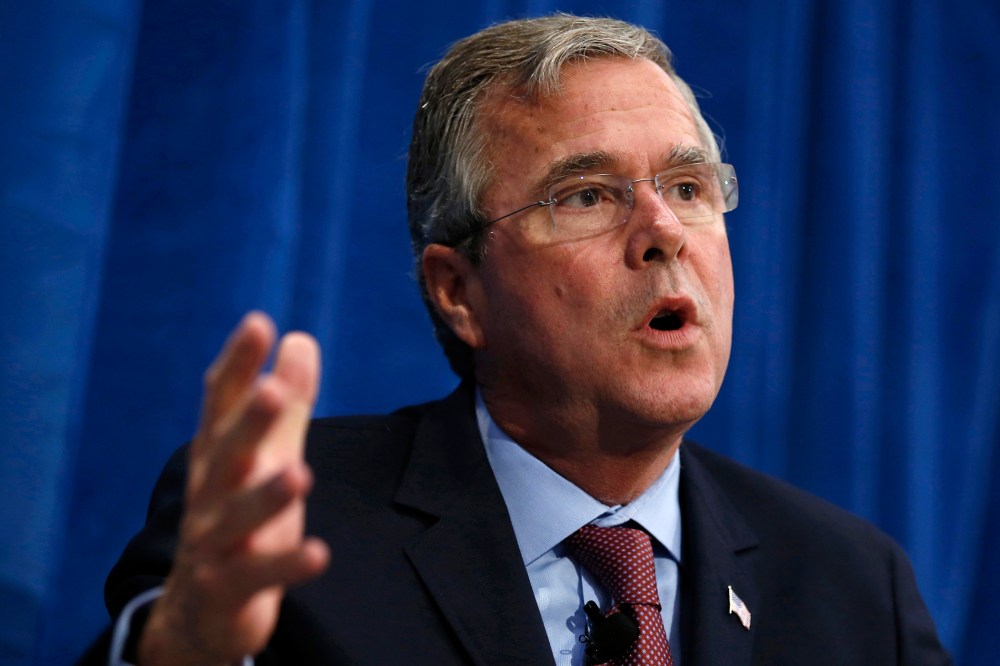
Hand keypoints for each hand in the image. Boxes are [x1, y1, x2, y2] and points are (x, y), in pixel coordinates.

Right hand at [139, 312, 329, 664]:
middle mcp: (209, 493)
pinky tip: (318, 554)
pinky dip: (286, 565)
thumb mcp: (265, 455)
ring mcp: (214, 542)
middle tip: (273, 391)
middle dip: (248, 423)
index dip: (239, 364)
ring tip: (300, 473)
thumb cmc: (237, 515)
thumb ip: (285, 404)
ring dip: (266, 496)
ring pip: (236, 516)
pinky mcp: (229, 587)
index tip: (259, 323)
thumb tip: (301, 340)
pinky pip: (258, 575)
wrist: (200, 607)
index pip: (221, 402)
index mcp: (216, 454)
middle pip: (226, 454)